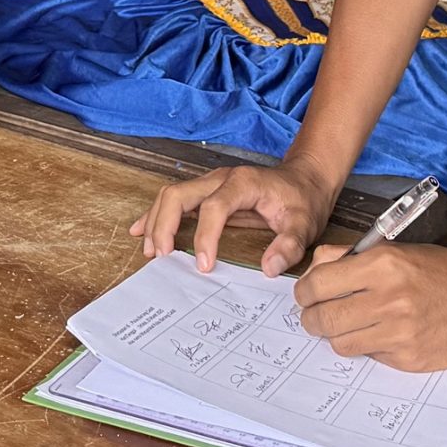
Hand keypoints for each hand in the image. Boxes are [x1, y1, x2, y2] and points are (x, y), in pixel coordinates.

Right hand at [129, 162, 337, 277]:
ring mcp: (210, 183)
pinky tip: (141, 230)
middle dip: (164, 225)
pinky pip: (174, 199)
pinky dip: (156, 215)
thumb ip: (289, 246)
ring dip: (156, 222)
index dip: (205, 237)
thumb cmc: (303, 200)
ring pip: (171, 195)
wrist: (305, 179)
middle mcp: (221, 178)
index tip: (203, 266)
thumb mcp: (305, 224)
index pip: (214, 207)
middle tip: (161, 258)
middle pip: (179, 194)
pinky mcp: (206, 191)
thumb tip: (268, 268)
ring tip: (151, 252)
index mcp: (243, 183)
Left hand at [293, 242, 446, 371]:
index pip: (318, 284)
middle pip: (323, 318)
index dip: (304, 292)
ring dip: (337, 335)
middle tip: (315, 316)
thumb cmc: (436, 269)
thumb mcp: (392, 249)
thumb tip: (312, 272)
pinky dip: (368, 346)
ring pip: (341, 343)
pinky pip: (370, 356)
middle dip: (311, 319)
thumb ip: (347, 257)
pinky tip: (381, 334)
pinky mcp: (409, 358)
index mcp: (381, 265)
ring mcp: (400, 332)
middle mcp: (389, 299)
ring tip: (346, 326)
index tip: (305, 296)